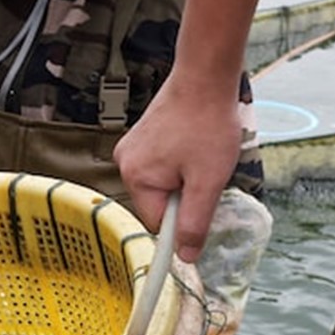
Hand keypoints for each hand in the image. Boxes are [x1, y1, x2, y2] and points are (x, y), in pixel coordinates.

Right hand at [115, 69, 243, 261]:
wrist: (206, 77)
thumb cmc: (208, 124)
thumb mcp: (207, 182)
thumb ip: (195, 222)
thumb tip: (186, 257)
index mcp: (136, 177)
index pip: (156, 223)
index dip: (182, 222)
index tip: (203, 210)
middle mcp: (126, 163)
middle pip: (157, 204)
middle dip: (185, 196)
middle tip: (206, 173)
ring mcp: (132, 148)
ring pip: (161, 184)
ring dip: (185, 179)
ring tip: (202, 155)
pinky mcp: (142, 137)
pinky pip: (161, 166)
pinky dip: (180, 163)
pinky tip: (195, 145)